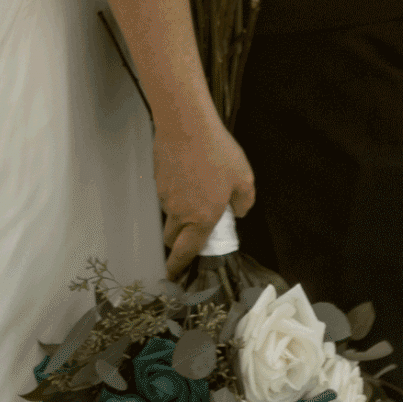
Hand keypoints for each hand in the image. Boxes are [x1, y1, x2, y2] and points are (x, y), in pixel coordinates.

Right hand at [154, 107, 254, 277]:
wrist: (185, 125)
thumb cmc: (218, 153)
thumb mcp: (244, 178)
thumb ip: (244, 201)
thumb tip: (239, 212)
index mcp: (202, 218)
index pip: (187, 252)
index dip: (178, 267)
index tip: (173, 276)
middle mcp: (180, 213)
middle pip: (171, 238)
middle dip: (177, 244)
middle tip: (188, 237)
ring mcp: (165, 196)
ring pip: (169, 215)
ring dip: (179, 214)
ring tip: (196, 193)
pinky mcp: (158, 180)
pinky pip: (166, 195)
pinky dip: (175, 193)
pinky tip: (187, 176)